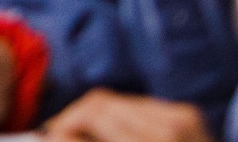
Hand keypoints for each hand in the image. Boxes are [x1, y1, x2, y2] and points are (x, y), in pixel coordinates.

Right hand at [44, 91, 210, 141]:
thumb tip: (55, 134)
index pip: (94, 113)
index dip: (65, 122)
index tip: (50, 136)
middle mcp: (169, 126)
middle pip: (101, 102)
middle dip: (75, 117)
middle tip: (60, 134)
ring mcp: (182, 117)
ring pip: (117, 100)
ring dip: (96, 117)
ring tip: (87, 136)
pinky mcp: (187, 113)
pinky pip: (139, 105)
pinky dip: (121, 118)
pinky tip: (119, 135)